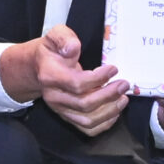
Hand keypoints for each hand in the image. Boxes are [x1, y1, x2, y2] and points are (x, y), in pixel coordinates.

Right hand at [0, 25, 130, 136]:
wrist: (39, 67)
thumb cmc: (53, 50)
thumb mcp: (57, 35)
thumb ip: (64, 38)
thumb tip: (73, 48)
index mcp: (50, 75)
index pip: (76, 83)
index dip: (98, 78)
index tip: (113, 69)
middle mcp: (53, 96)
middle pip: (84, 104)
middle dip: (108, 95)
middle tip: (124, 84)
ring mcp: (60, 110)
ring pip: (87, 120)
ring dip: (110, 111)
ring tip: (123, 98)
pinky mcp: (67, 117)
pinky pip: (87, 129)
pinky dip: (104, 123)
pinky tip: (115, 111)